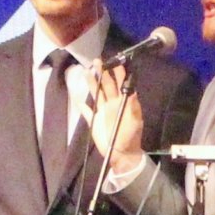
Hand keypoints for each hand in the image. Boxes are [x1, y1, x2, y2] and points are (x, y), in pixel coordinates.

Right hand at [82, 59, 143, 173]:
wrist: (121, 153)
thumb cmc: (130, 137)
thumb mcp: (135, 121)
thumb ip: (132, 106)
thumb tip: (132, 90)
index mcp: (123, 103)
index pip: (120, 84)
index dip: (118, 73)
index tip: (115, 62)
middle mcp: (112, 104)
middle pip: (107, 85)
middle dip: (103, 73)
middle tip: (98, 61)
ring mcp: (103, 112)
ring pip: (97, 94)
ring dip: (92, 83)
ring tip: (87, 71)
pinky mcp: (95, 121)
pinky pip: (87, 112)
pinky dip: (83, 106)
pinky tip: (79, 99)